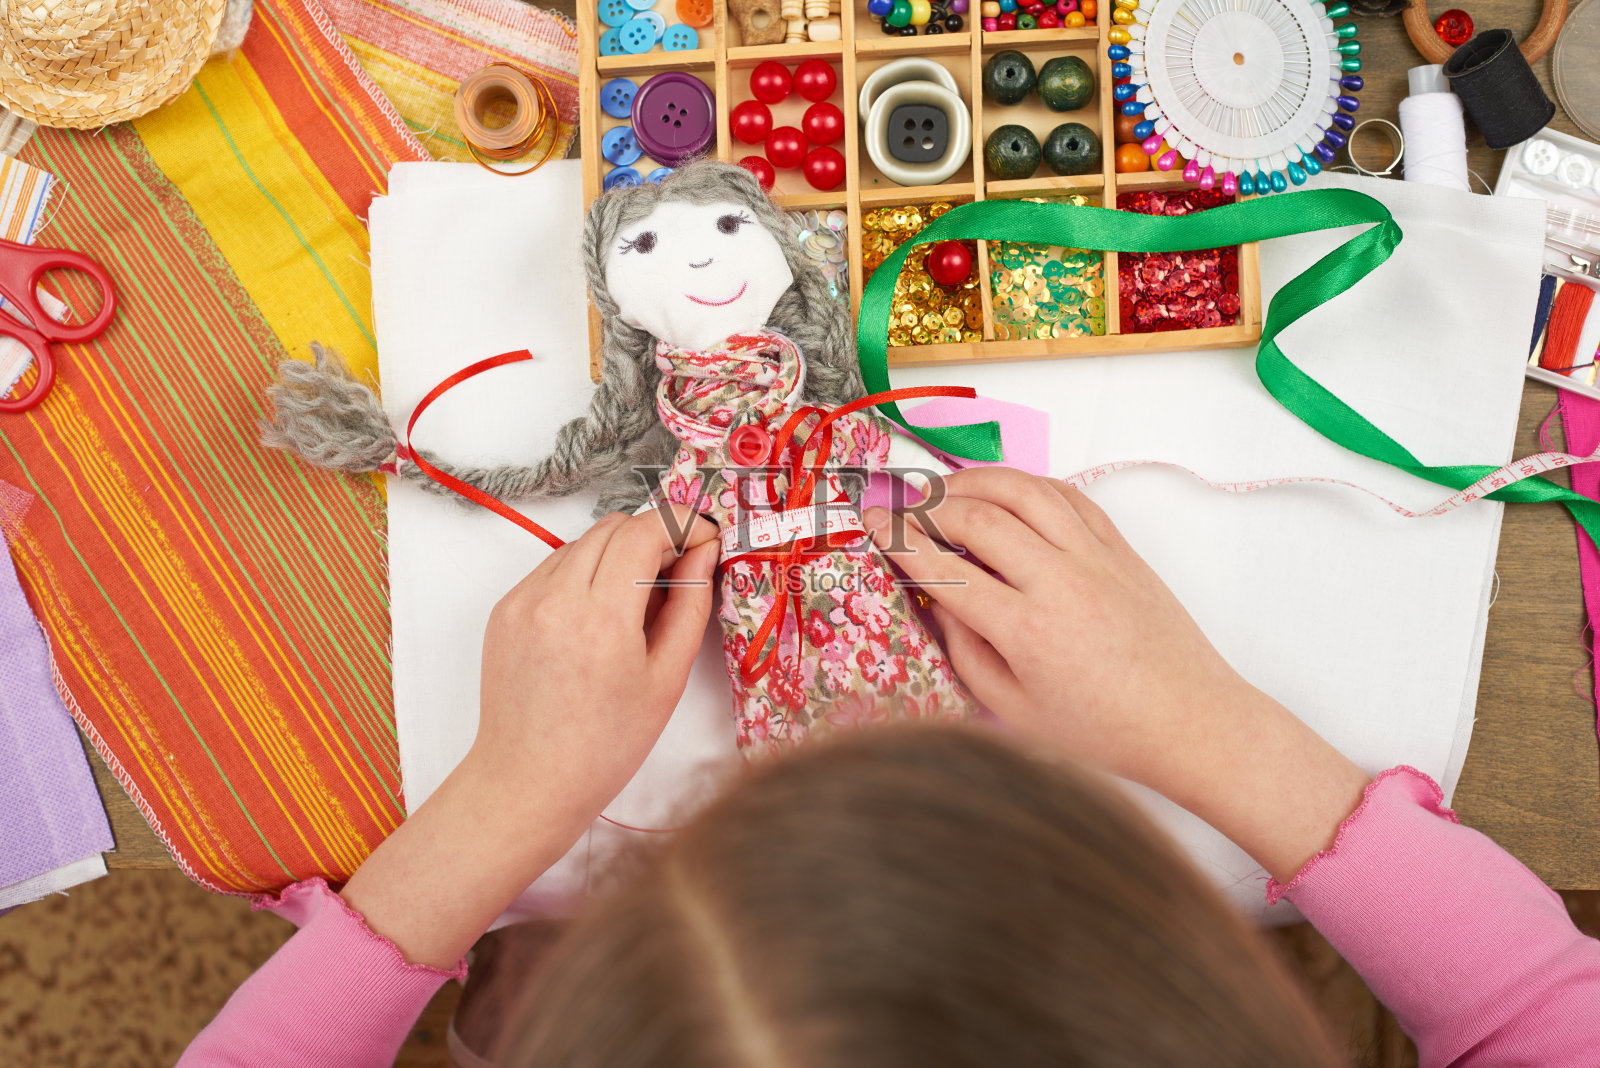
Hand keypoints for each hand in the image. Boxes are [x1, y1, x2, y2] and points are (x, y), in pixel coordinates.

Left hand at [340, 506, 716, 967]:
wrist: (529, 781)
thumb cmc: (606, 744)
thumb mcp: (666, 679)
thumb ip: (689, 605)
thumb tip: (702, 552)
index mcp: (602, 618)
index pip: (644, 531)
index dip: (681, 523)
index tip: (703, 538)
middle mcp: (555, 598)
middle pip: (613, 527)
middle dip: (652, 537)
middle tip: (676, 575)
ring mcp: (523, 600)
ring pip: (582, 542)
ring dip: (616, 555)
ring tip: (634, 606)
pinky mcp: (505, 609)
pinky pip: (553, 567)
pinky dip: (583, 576)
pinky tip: (597, 620)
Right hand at [864, 467, 1368, 881]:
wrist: (1190, 720)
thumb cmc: (1102, 731)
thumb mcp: (1015, 711)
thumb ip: (966, 653)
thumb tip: (938, 601)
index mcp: (1027, 630)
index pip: (945, 568)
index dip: (898, 540)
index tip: (870, 524)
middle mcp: (1060, 581)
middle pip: (978, 516)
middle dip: (928, 505)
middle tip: (900, 508)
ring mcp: (1095, 557)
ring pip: (1023, 490)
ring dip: (975, 481)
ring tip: (944, 490)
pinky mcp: (1120, 547)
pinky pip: (1067, 495)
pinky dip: (1026, 484)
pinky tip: (1003, 492)